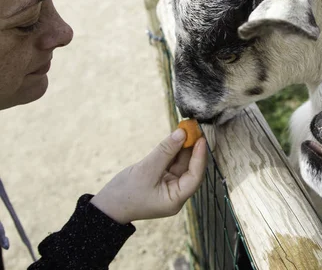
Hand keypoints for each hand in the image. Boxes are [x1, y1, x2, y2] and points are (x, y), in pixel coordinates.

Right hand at [90, 128, 206, 223]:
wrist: (105, 207)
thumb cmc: (124, 194)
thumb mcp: (146, 170)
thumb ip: (165, 151)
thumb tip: (182, 133)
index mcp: (175, 199)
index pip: (194, 177)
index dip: (199, 158)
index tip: (201, 140)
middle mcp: (176, 193)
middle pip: (190, 169)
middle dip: (192, 149)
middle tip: (194, 129)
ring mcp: (169, 186)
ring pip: (181, 164)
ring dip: (183, 147)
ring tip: (186, 129)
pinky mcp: (161, 179)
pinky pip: (171, 163)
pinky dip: (173, 151)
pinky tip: (176, 137)